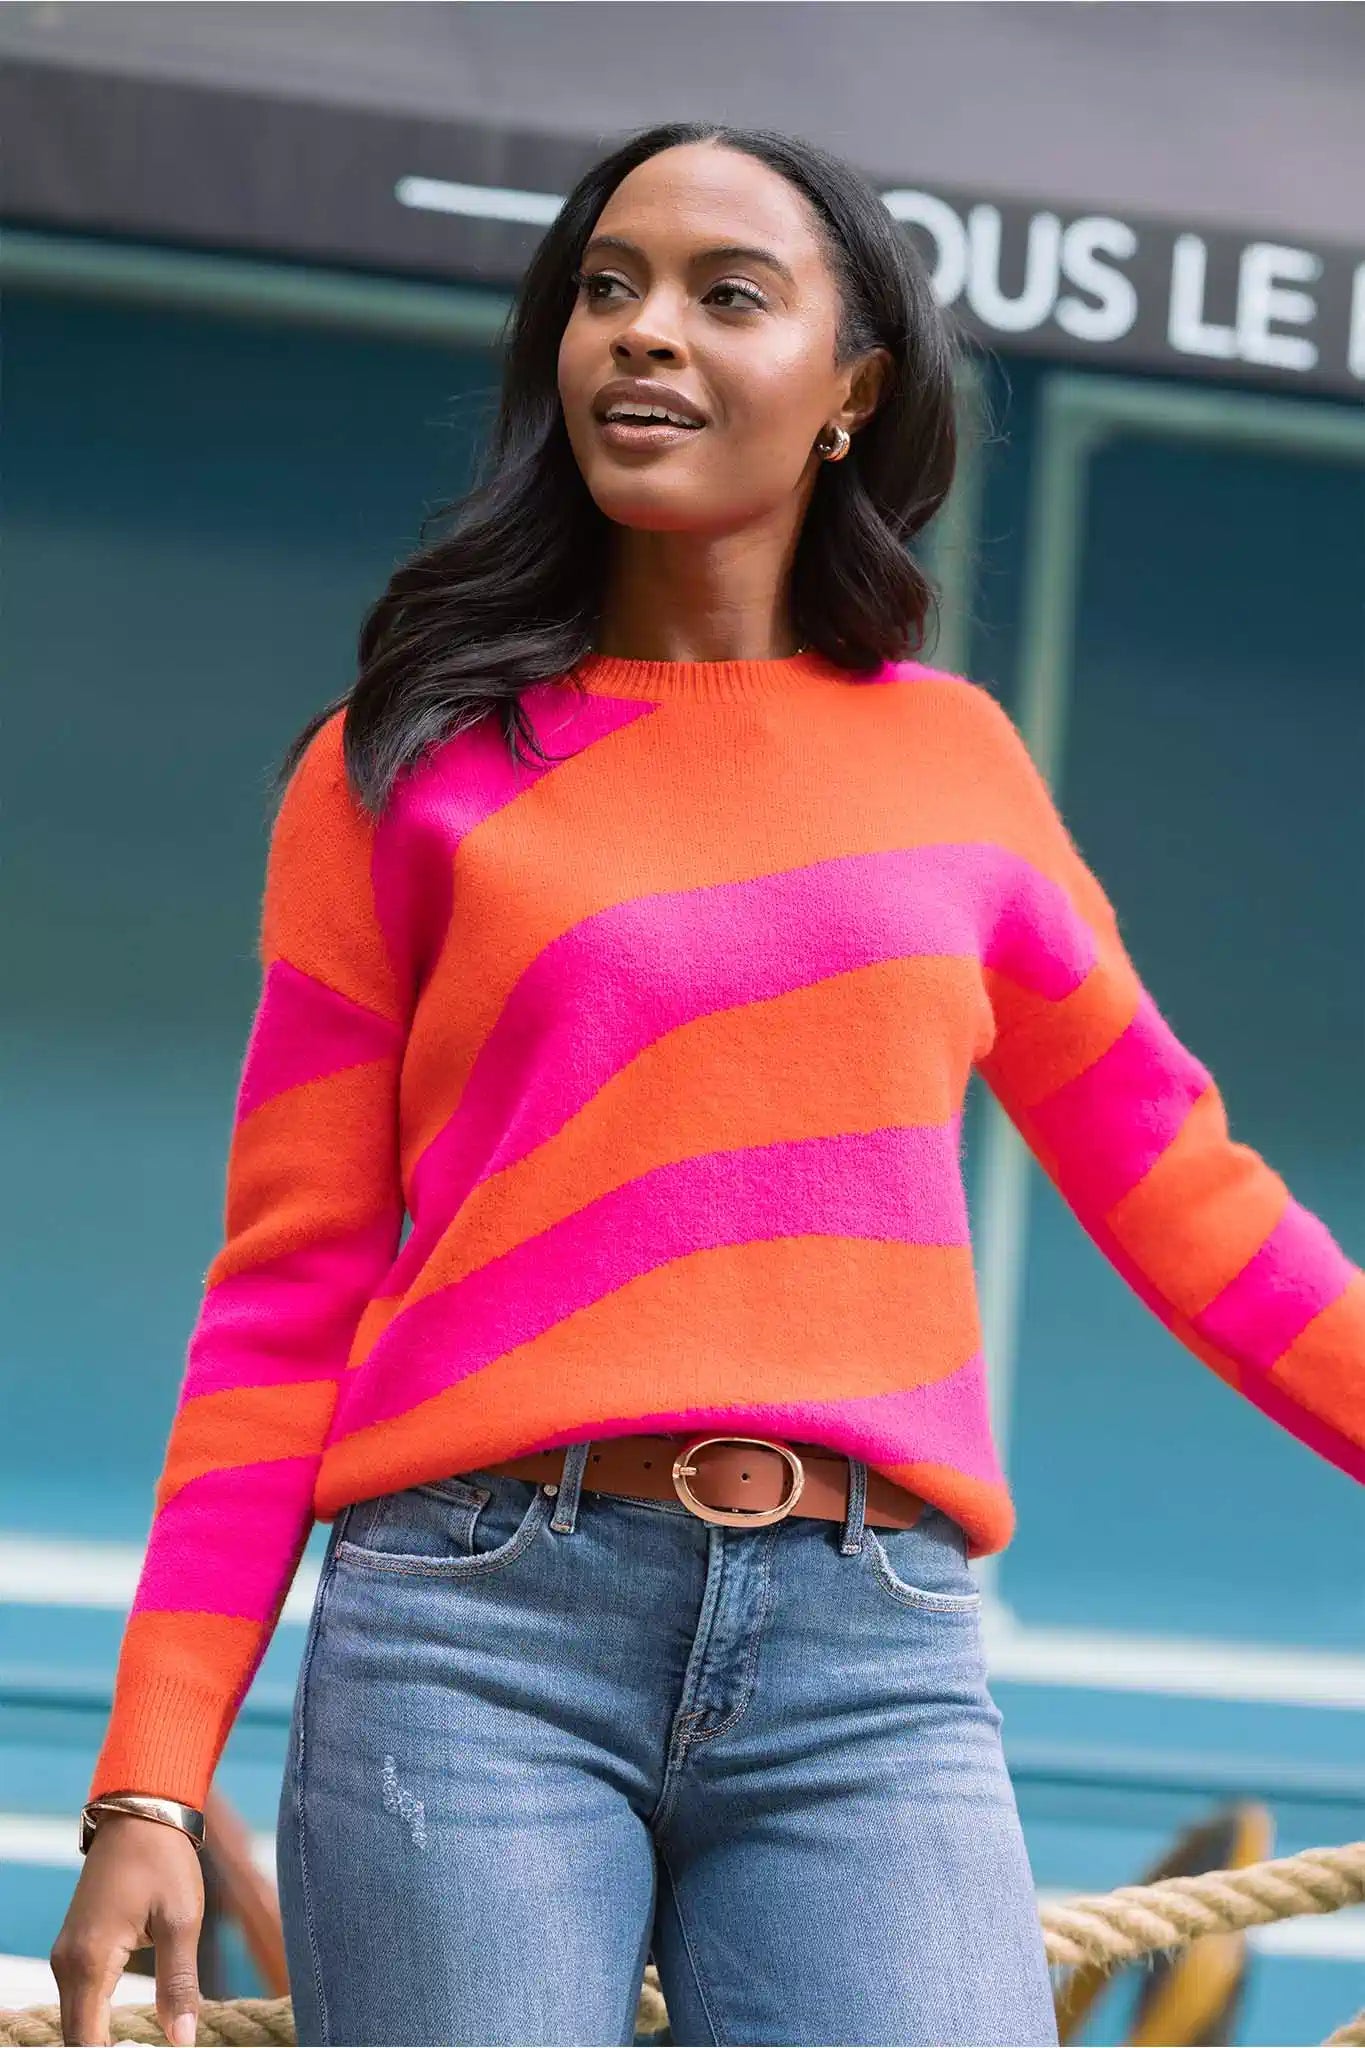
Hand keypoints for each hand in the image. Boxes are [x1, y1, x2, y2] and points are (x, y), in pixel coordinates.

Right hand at [50, 1811, 204, 2045]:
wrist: (140, 1813)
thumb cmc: (163, 1860)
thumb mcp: (181, 1920)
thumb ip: (178, 1983)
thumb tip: (181, 2039)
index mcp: (90, 1960)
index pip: (88, 2042)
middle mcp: (67, 1963)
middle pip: (76, 2038)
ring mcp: (66, 1955)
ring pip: (75, 2021)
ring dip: (101, 2042)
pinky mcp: (74, 1949)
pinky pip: (79, 2000)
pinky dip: (97, 2021)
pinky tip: (124, 2034)